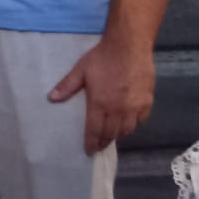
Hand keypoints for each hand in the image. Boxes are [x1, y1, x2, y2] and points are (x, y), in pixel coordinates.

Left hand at [49, 36, 154, 154]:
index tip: (89, 151)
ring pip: (128, 129)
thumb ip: (67, 86)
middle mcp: (119, 110)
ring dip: (119, 133)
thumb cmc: (102, 58)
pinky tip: (129, 120)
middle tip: (99, 145)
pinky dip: (134, 123)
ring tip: (112, 133)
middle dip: (105, 141)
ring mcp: (136, 107)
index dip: (91, 143)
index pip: (95, 131)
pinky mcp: (148, 101)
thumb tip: (51, 99)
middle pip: (112, 133)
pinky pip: (141, 119)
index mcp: (100, 104)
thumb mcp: (80, 70)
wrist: (129, 47)